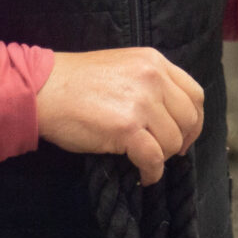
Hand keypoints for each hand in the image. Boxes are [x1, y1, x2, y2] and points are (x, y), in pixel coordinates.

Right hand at [35, 48, 204, 184]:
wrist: (43, 88)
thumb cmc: (76, 82)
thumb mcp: (123, 67)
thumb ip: (149, 82)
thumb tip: (168, 114)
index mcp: (154, 61)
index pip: (194, 94)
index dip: (194, 119)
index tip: (185, 134)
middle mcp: (153, 78)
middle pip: (188, 118)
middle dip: (181, 140)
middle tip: (165, 152)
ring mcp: (141, 102)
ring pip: (172, 141)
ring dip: (162, 157)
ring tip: (145, 161)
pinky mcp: (127, 127)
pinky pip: (153, 158)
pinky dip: (152, 172)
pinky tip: (143, 176)